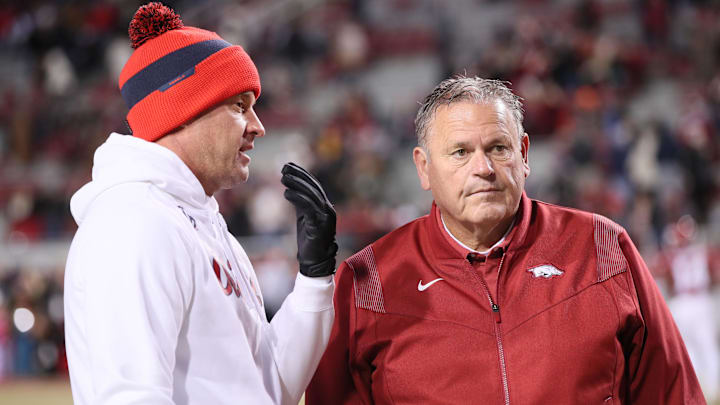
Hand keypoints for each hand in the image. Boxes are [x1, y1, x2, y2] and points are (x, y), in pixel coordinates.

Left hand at [281, 162, 337, 276]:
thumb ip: (301, 204)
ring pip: (311, 195)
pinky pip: (308, 207)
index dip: (302, 174)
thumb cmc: (309, 240)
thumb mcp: (304, 217)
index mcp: (325, 206)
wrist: (316, 261)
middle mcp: (328, 209)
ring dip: (296, 184)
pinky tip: (286, 193)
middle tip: (284, 167)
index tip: (289, 165)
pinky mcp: (320, 225)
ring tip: (283, 177)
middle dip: (298, 175)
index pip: (314, 185)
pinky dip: (297, 198)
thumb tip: (291, 189)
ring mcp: (326, 216)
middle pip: (313, 187)